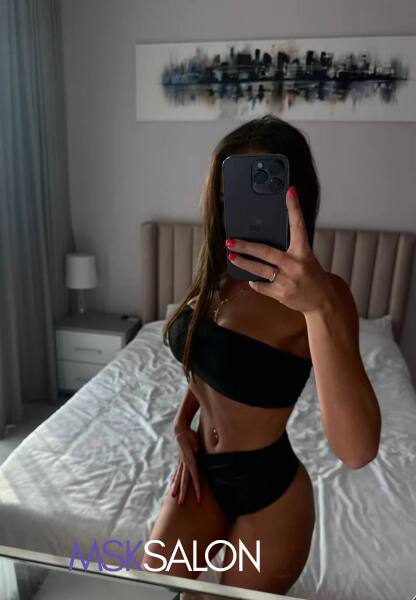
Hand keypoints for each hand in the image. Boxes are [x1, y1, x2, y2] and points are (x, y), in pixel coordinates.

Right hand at [171, 426, 200, 504]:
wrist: (180, 429)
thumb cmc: (192, 435)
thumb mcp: (199, 443)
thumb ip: (200, 451)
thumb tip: (203, 456)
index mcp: (191, 462)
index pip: (195, 478)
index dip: (197, 489)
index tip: (198, 500)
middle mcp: (185, 464)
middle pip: (184, 481)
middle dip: (183, 493)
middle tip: (181, 504)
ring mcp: (181, 462)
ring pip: (179, 477)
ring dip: (177, 487)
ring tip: (173, 496)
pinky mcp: (180, 459)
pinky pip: (177, 470)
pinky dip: (175, 477)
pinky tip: (173, 482)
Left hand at [225, 185, 334, 315]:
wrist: (322, 302)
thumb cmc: (312, 277)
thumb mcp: (306, 259)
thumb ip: (289, 251)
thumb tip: (265, 241)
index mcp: (304, 252)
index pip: (298, 225)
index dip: (294, 207)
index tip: (289, 192)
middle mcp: (295, 265)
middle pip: (266, 252)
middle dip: (245, 246)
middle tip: (230, 241)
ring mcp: (287, 280)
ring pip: (259, 270)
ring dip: (243, 263)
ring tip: (231, 257)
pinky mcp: (281, 294)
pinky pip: (261, 285)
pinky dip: (255, 281)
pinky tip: (252, 277)